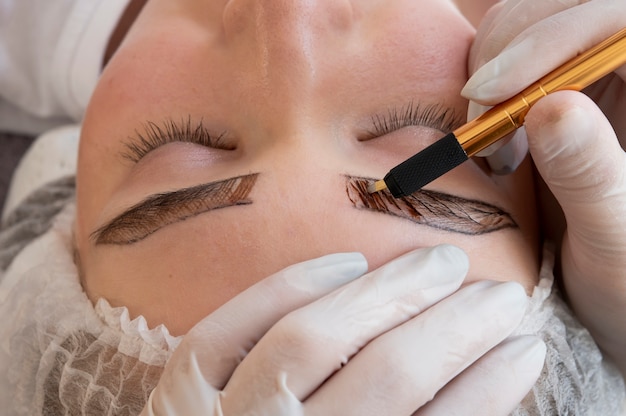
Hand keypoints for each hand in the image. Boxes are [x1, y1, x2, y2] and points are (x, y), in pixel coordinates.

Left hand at [142, 245, 544, 414]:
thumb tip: (481, 380)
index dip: (490, 386)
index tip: (526, 345)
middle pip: (386, 375)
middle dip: (455, 327)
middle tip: (499, 295)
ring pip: (312, 338)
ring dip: (388, 292)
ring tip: (441, 263)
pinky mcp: (178, 391)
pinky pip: (229, 326)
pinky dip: (290, 286)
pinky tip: (346, 262)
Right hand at [462, 0, 625, 373]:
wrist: (618, 298)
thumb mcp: (615, 240)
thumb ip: (591, 174)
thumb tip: (551, 106)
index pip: (618, 21)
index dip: (554, 39)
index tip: (491, 92)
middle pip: (568, 10)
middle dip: (512, 52)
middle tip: (483, 122)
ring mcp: (602, 76)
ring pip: (533, 21)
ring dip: (494, 67)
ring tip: (492, 140)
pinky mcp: (568, 89)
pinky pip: (514, 53)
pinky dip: (487, 83)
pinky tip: (492, 133)